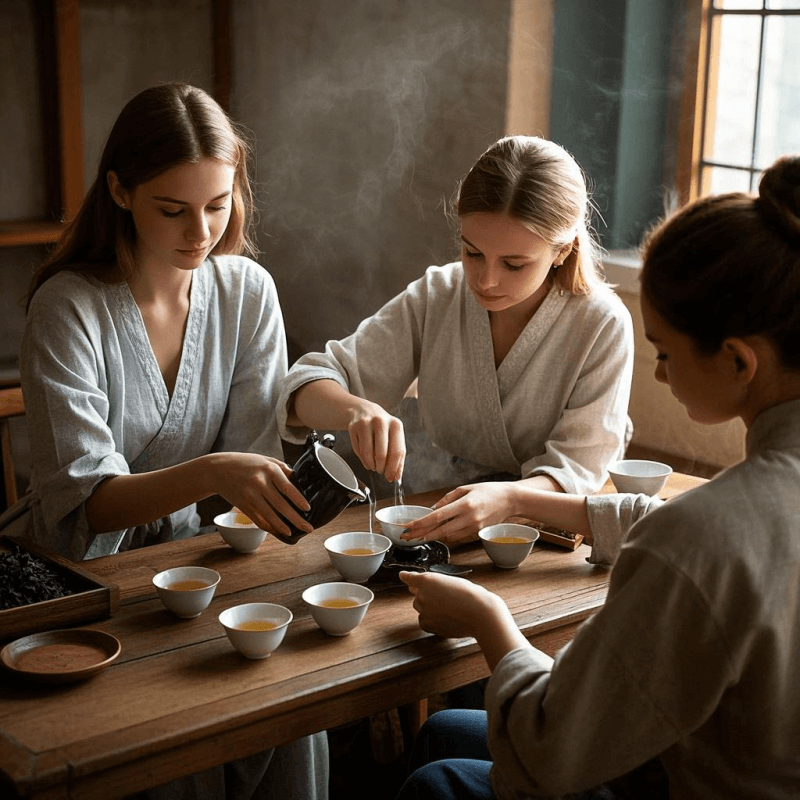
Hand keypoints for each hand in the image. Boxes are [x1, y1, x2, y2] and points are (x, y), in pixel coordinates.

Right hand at [213, 453, 311, 536]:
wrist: (218, 469)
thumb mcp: (266, 460)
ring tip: (292, 533)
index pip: (287, 487)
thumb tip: (299, 480)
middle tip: (308, 528)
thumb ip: (283, 469)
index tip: (307, 509)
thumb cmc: (246, 463)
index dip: (298, 500)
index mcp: (269, 469)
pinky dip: (268, 527)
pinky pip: (257, 519)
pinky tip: (277, 531)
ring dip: (282, 527)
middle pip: (281, 505)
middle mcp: (260, 483)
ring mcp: (250, 495)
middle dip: (296, 519)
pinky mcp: (242, 505)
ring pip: (269, 515)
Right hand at [346, 400, 404, 482]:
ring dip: (371, 465)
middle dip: (381, 468)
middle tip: (381, 471)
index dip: (393, 468)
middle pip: (381, 454)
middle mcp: (381, 422)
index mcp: (396, 425)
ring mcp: (365, 423)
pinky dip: (363, 460)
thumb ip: (398, 457)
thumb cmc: (383, 428)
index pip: (397, 452)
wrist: (365, 411)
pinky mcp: (353, 427)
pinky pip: (358, 450)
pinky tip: (367, 459)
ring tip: (374, 466)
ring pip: (367, 453)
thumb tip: (396, 476)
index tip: (391, 477)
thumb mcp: (394, 437)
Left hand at [400, 570, 530, 668]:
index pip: (411, 578)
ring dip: (430, 609)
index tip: (403, 576)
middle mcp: (422, 594)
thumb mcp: (451, 582)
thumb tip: (414, 588)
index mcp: (428, 580)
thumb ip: (432, 584)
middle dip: (427, 597)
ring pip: (421, 609)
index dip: (407, 577)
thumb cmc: (470, 595)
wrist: (479, 613)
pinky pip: (424, 622)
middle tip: (446, 599)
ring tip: (450, 609)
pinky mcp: (428, 624)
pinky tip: (446, 618)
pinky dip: (432, 621)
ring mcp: (424, 610)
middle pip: (418, 596)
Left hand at [401, 482, 516, 545]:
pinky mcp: (477, 533)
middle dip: (421, 535)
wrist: (510, 500)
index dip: (420, 524)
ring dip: (432, 536)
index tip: (407, 527)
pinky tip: (436, 534)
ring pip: (448, 536)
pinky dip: (446, 535)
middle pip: (440, 531)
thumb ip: (447, 500)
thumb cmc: (488, 491)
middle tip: (405, 537)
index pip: (437, 517)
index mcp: (464, 504)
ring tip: (417, 535)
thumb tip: (431, 510)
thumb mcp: (465, 489)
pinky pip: (457, 537)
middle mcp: (469, 518)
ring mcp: (474, 528)